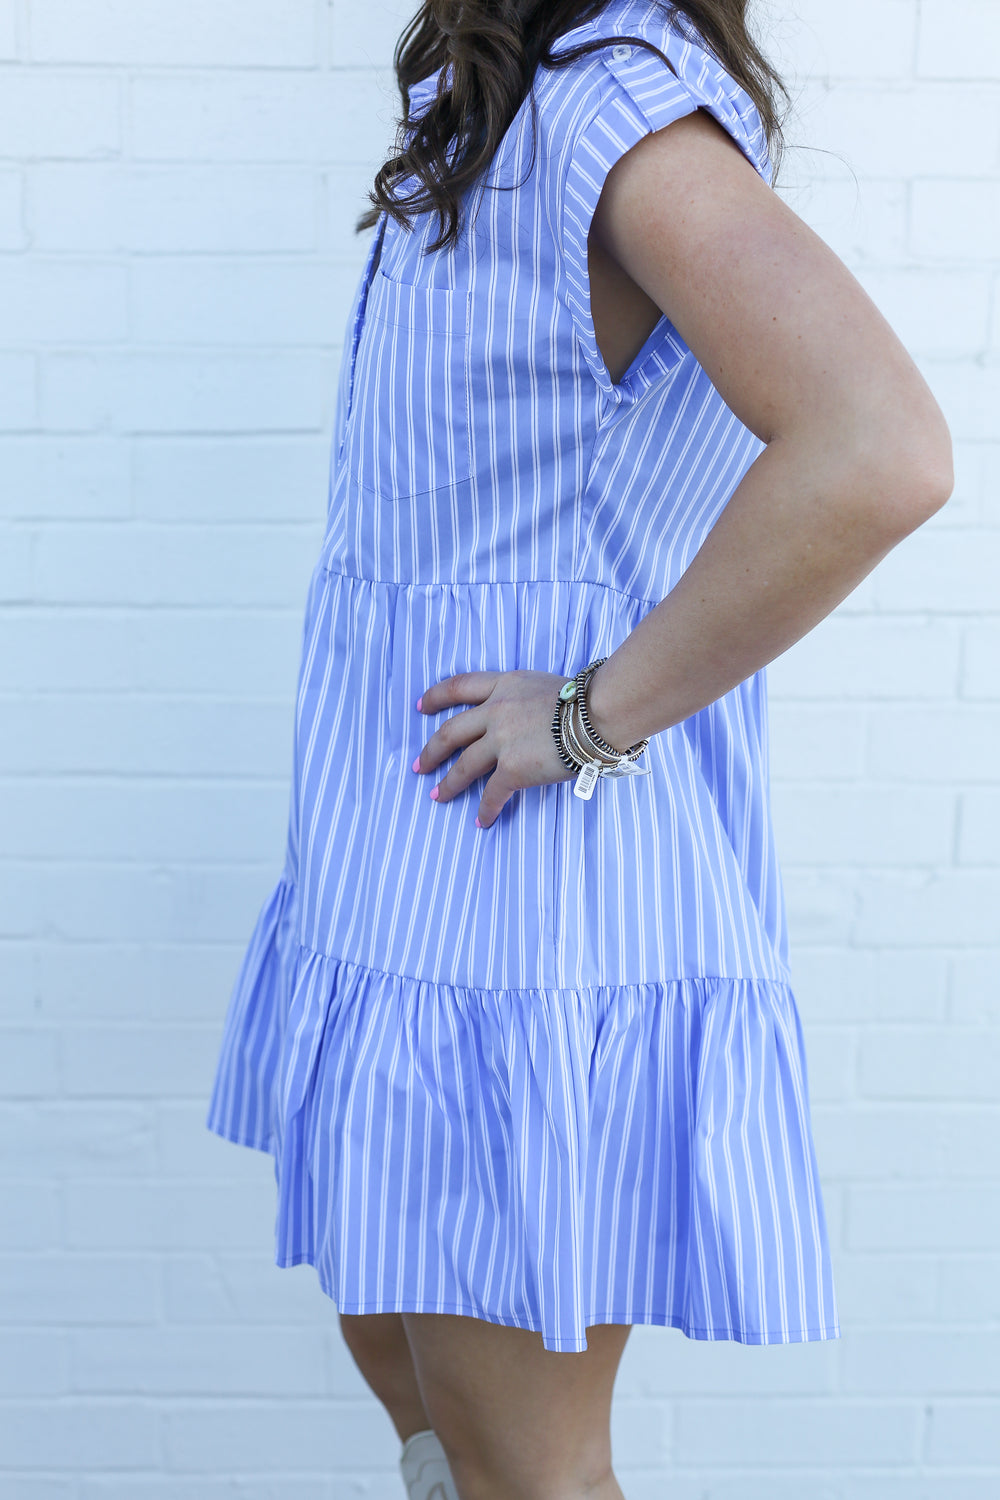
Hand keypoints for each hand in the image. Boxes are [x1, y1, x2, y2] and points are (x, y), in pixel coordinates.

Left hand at [413, 669, 577, 827]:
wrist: (598, 715)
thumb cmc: (586, 701)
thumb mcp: (544, 686)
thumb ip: (524, 699)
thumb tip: (528, 718)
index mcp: (504, 685)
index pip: (459, 686)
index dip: (436, 697)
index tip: (421, 706)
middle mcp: (496, 710)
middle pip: (451, 732)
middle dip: (432, 750)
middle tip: (420, 765)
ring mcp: (501, 740)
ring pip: (464, 765)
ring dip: (449, 784)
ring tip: (437, 796)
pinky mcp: (513, 768)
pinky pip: (492, 794)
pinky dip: (485, 809)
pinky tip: (482, 821)